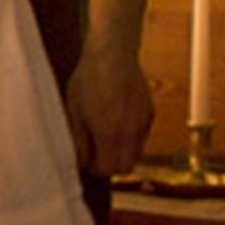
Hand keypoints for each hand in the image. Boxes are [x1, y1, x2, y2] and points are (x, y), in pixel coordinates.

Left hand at [63, 44, 154, 176]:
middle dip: (110, 166)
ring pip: (136, 153)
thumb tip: (80, 162)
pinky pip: (141, 136)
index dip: (95, 170)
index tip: (85, 163)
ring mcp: (144, 122)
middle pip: (126, 166)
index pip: (108, 169)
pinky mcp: (150, 113)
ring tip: (103, 139)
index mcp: (110, 134)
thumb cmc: (88, 81)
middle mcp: (131, 132)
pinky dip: (130, 139)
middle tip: (94, 155)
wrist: (113, 55)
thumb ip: (78, 140)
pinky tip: (115, 124)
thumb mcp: (74, 111)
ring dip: (121, 153)